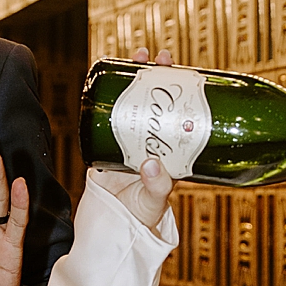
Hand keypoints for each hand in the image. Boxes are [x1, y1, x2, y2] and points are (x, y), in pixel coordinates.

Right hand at [95, 48, 175, 233]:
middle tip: (161, 56)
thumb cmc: (139, 218)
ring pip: (129, 102)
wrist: (110, 230)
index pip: (176, 113)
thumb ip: (156, 186)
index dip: (179, 91)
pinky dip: (102, 97)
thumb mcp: (153, 202)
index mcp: (168, 151)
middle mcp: (150, 141)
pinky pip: (103, 117)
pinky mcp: (102, 146)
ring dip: (131, 79)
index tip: (182, 70)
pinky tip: (103, 78)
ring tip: (137, 56)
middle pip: (154, 101)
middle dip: (156, 76)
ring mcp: (126, 141)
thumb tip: (151, 164)